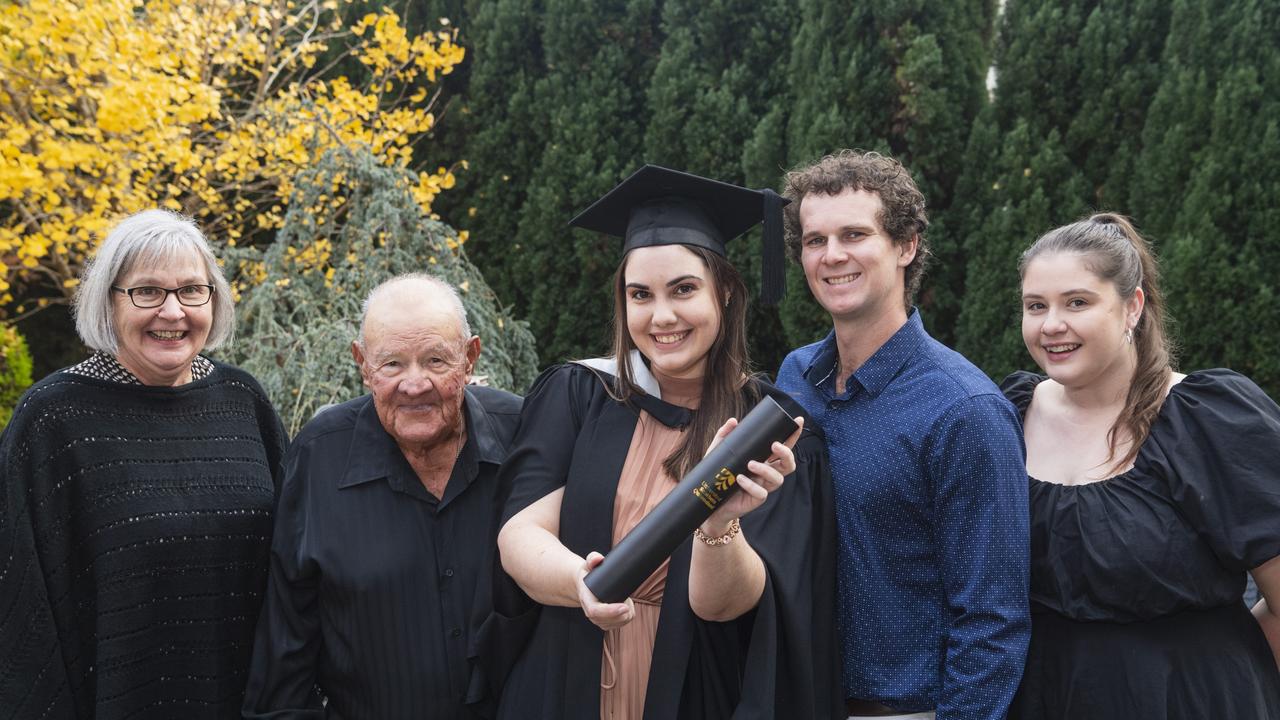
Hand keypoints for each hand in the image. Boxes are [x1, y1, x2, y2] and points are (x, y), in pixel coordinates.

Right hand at [575, 551, 634, 630]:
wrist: (584, 585)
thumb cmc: (588, 573)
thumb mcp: (588, 564)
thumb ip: (592, 558)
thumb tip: (598, 559)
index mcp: (585, 598)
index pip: (595, 610)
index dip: (610, 611)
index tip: (625, 606)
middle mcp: (590, 612)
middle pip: (607, 620)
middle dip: (623, 612)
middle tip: (628, 599)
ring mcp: (597, 619)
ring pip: (616, 623)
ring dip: (626, 614)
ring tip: (625, 600)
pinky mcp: (605, 623)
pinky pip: (620, 624)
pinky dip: (627, 617)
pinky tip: (626, 607)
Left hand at [699, 416, 802, 534]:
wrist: (710, 499)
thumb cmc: (719, 474)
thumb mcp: (718, 451)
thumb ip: (725, 435)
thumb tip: (733, 421)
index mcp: (764, 459)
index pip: (783, 447)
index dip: (793, 435)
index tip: (798, 421)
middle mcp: (767, 473)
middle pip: (788, 465)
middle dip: (786, 454)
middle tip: (774, 446)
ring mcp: (763, 486)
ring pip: (778, 479)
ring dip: (766, 470)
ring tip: (750, 464)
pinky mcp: (756, 499)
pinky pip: (761, 493)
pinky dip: (751, 485)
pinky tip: (740, 479)